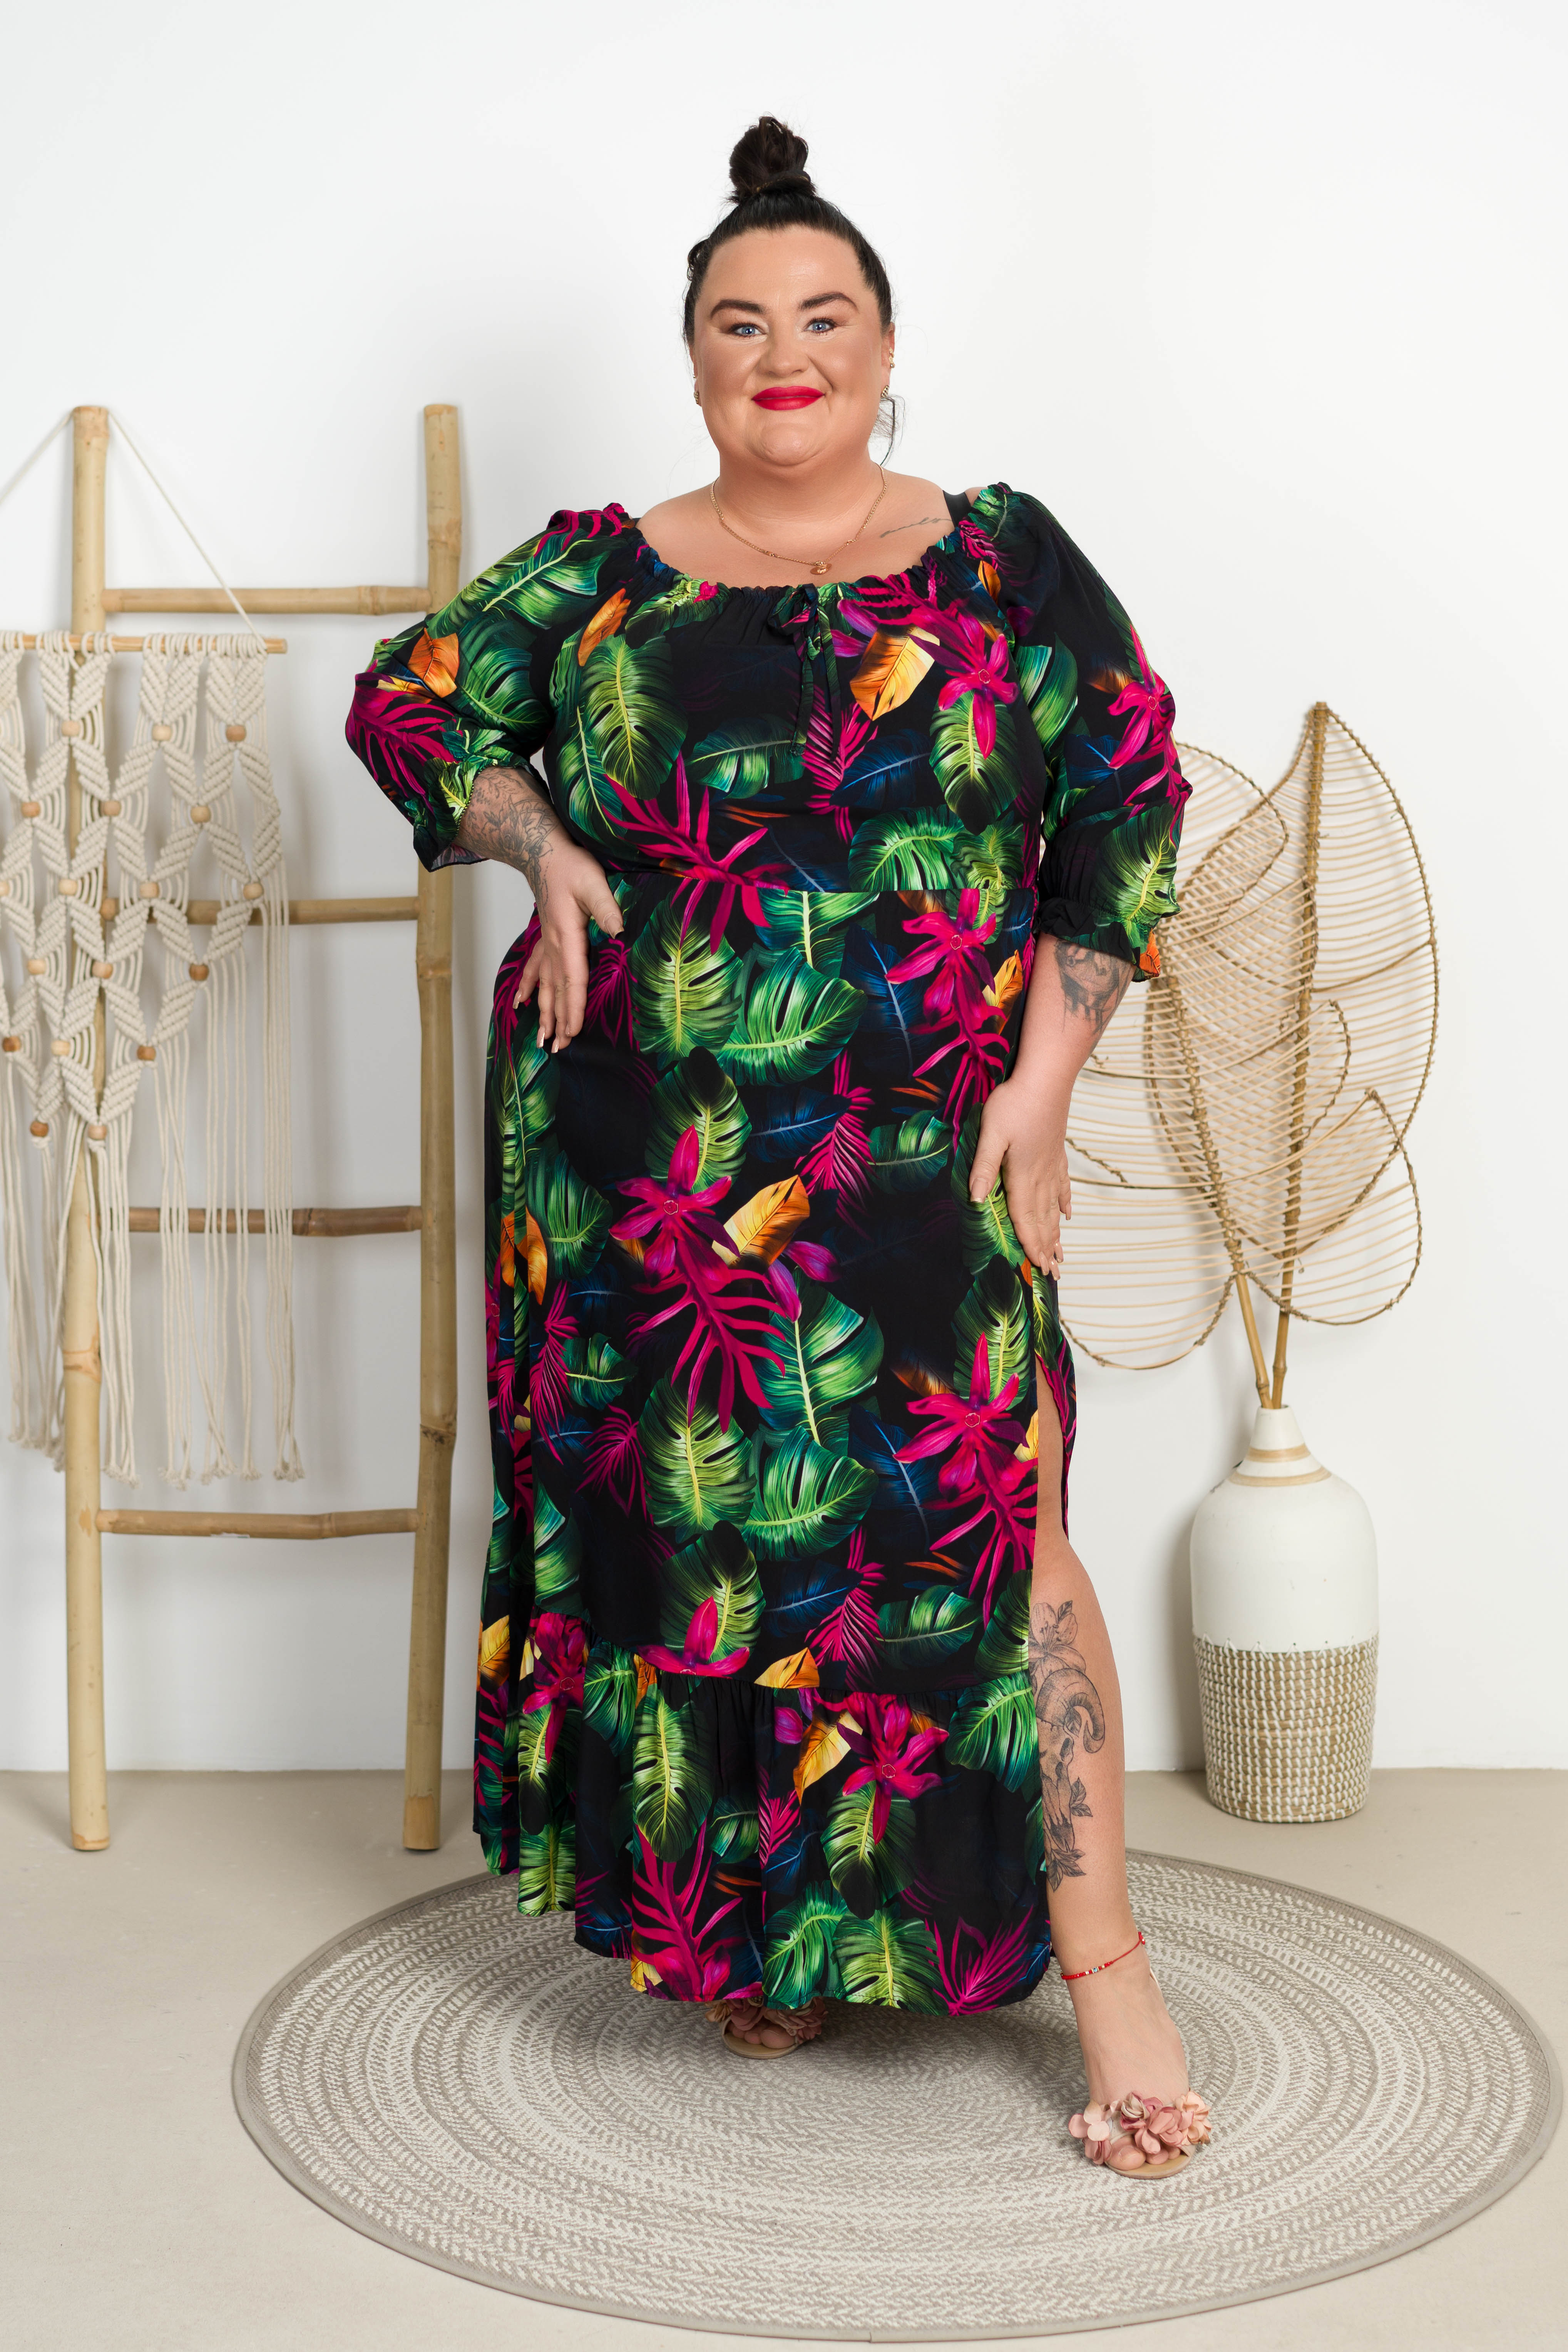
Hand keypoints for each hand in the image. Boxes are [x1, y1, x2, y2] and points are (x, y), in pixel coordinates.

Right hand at [513, 838, 622, 1050]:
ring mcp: (546, 945)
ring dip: (543, 1013)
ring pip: (544, 986)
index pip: (573, 980)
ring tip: (541, 1039)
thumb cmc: (571, 867)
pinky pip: (533, 969)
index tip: (573, 1032)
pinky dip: (527, 988)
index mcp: (567, 937)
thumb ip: (607, 908)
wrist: (544, 855)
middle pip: (556, 991)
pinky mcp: (545, 939)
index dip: (574, 1008)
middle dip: (558, 1021)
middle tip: (558, 1048)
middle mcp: (553, 947)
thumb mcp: (594, 884)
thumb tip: (621, 931)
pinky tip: (521, 1003)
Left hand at [968, 1077, 1070, 1278]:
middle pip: (1043, 1220)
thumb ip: (984, 1167)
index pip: (1025, 1218)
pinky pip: (1062, 1187)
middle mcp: (1041, 1177)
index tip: (1036, 1269)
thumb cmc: (1014, 1103)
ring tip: (1061, 1256)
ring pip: (1055, 1208)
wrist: (1046, 1079)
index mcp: (1023, 1176)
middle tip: (1053, 1275)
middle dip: (1046, 1249)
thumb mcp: (992, 1134)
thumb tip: (975, 1201)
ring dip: (1056, 1234)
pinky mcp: (1057, 1154)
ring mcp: (1052, 1166)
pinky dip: (1063, 1204)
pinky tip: (1066, 1216)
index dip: (1030, 1244)